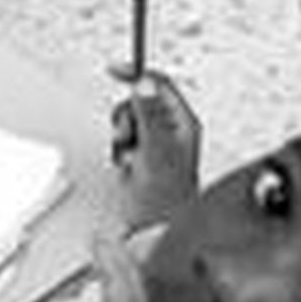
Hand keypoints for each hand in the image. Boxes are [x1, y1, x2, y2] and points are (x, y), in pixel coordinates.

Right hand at [109, 69, 201, 229]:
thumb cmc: (167, 197)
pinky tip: (129, 167)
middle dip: (128, 117)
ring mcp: (156, 145)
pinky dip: (120, 151)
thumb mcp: (156, 149)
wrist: (154, 230)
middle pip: (140, 102)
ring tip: (132, 157)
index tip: (117, 71)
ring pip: (129, 121)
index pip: (161, 86)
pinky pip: (122, 140)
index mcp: (183, 124)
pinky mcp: (141, 157)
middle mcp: (171, 132)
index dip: (139, 75)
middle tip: (131, 136)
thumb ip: (150, 115)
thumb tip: (144, 85)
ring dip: (123, 137)